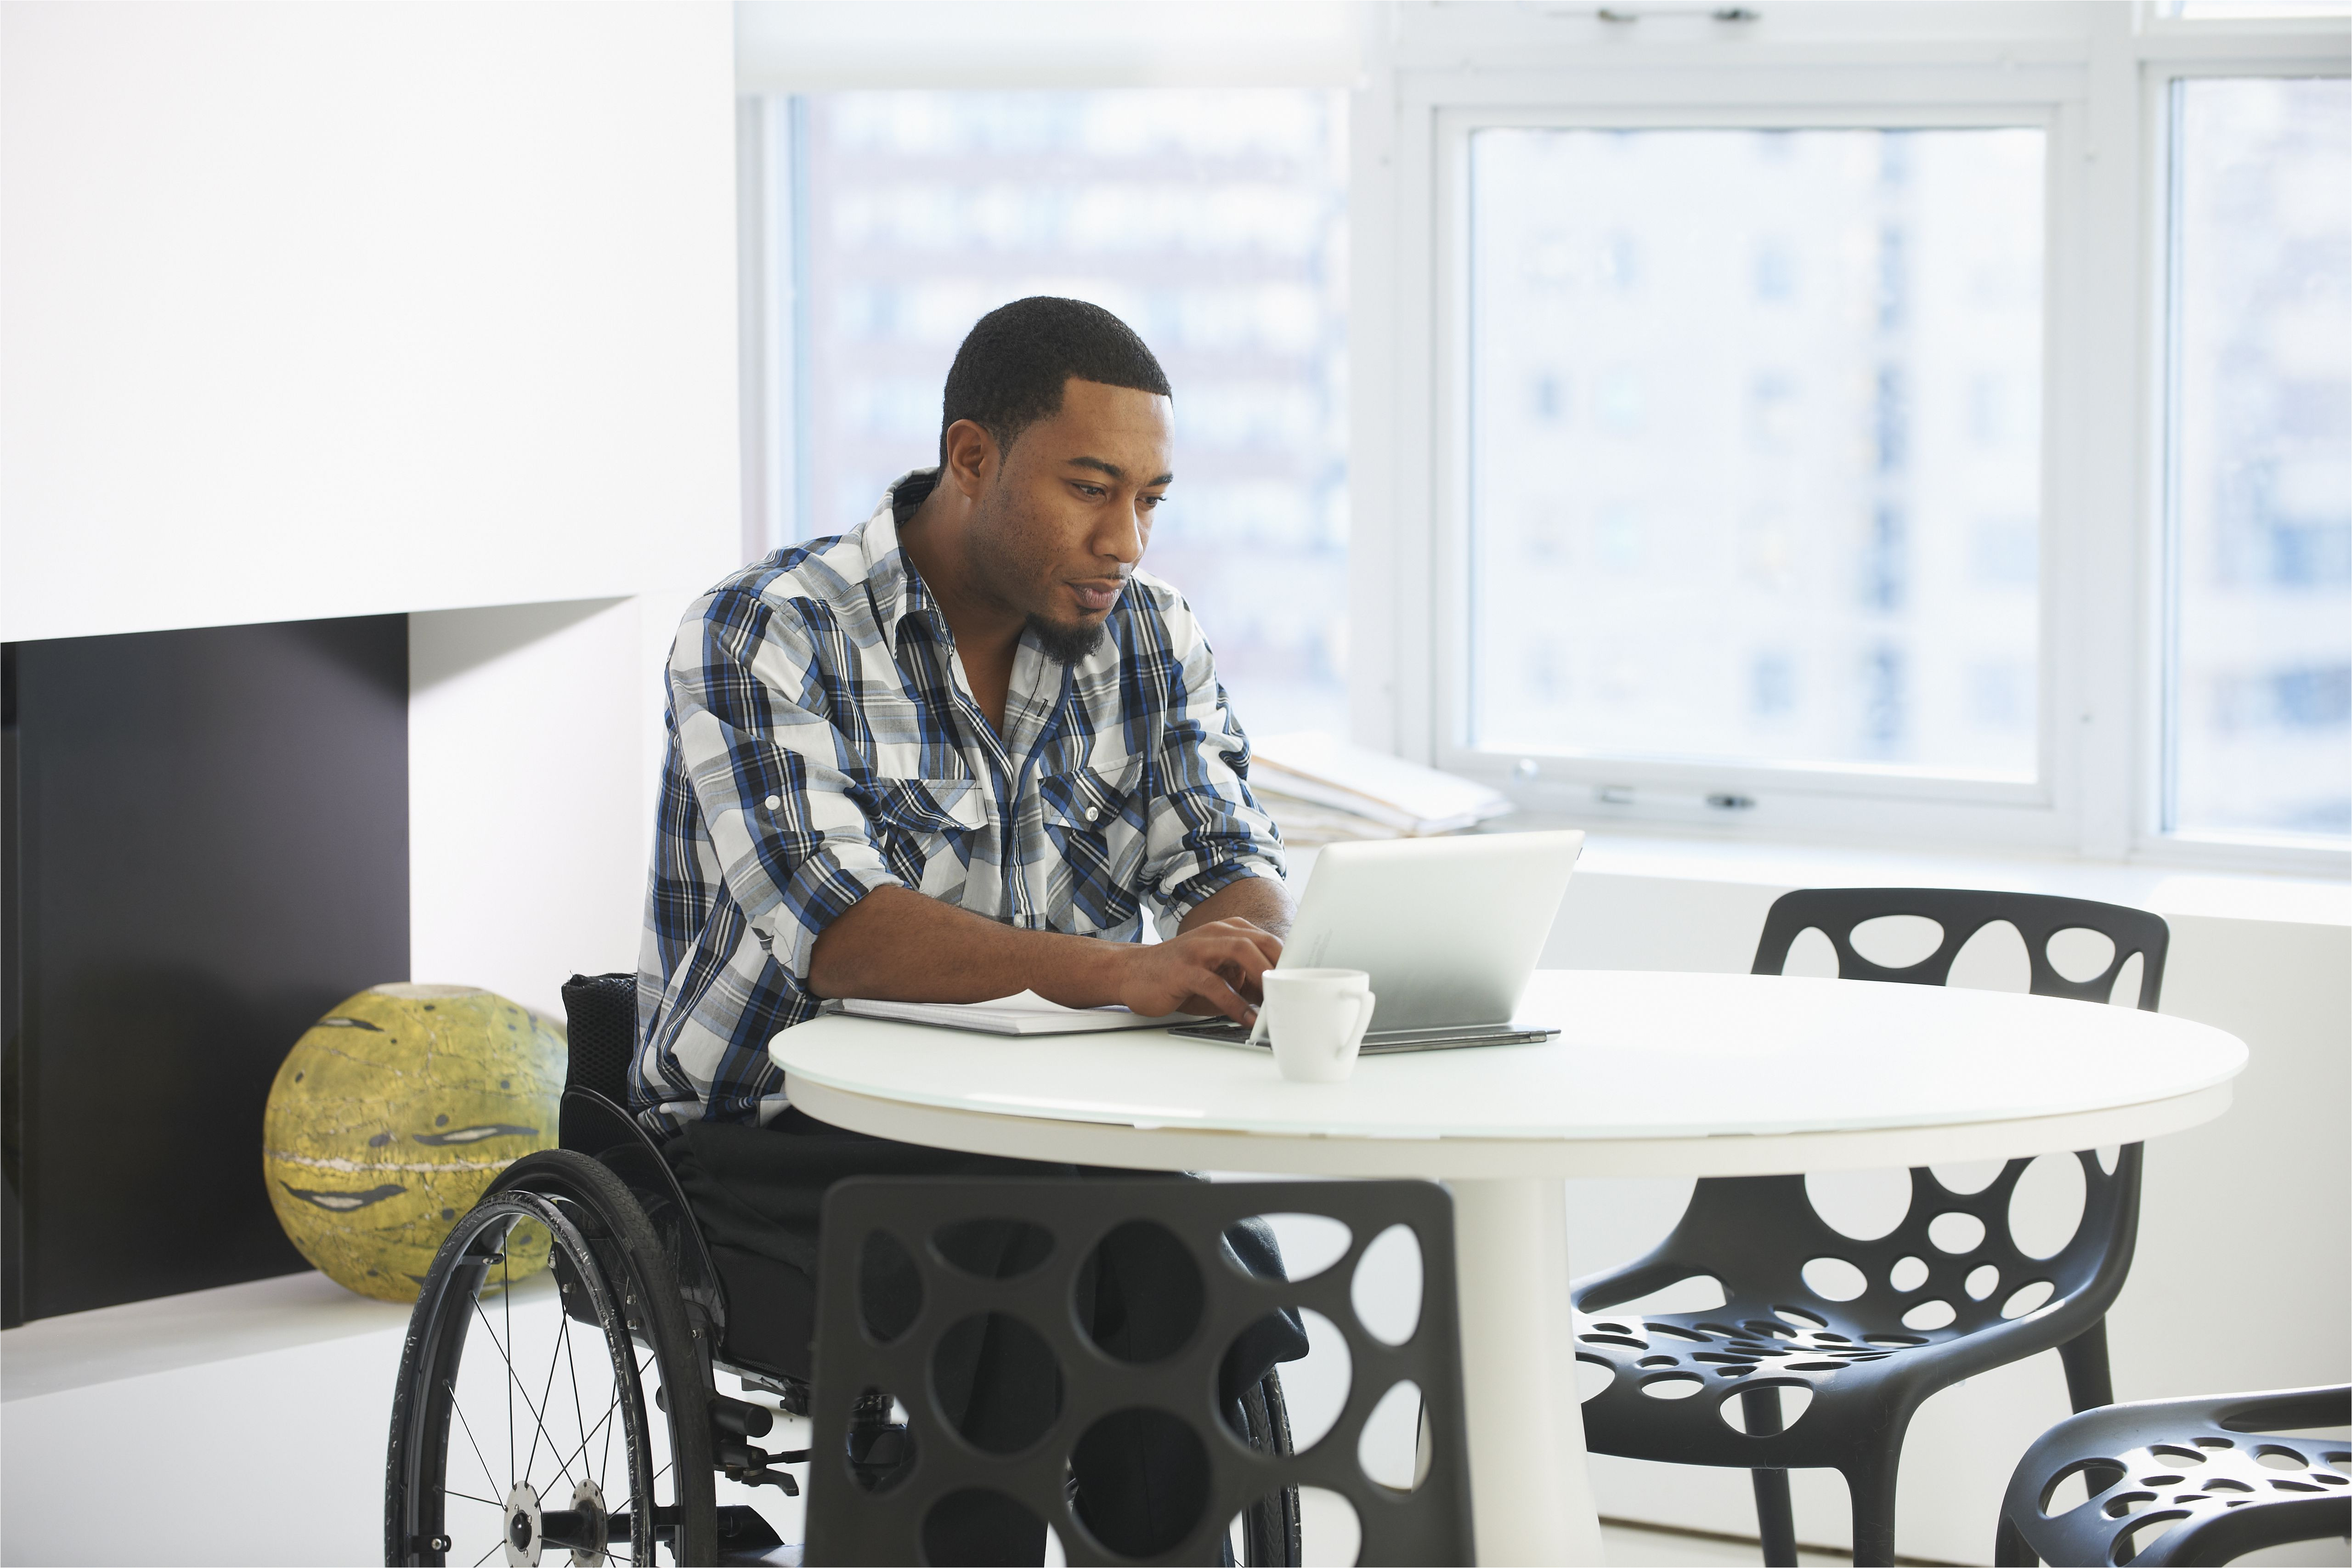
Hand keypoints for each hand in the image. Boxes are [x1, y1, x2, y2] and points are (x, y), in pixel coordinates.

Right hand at [1114, 918, 1282, 1024]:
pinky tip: (1247, 1019)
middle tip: (1298, 991)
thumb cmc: (1180, 975)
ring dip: (1264, 976)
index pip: (1269, 940)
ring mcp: (1199, 949)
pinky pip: (1215, 984)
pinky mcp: (1184, 970)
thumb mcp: (1219, 973)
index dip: (1291, 960)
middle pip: (1260, 941)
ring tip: (1279, 1000)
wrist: (1132, 972)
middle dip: (1283, 965)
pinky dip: (1235, 1003)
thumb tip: (1278, 996)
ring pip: (1241, 952)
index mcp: (1229, 931)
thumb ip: (1247, 980)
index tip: (1307, 981)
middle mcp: (1216, 933)